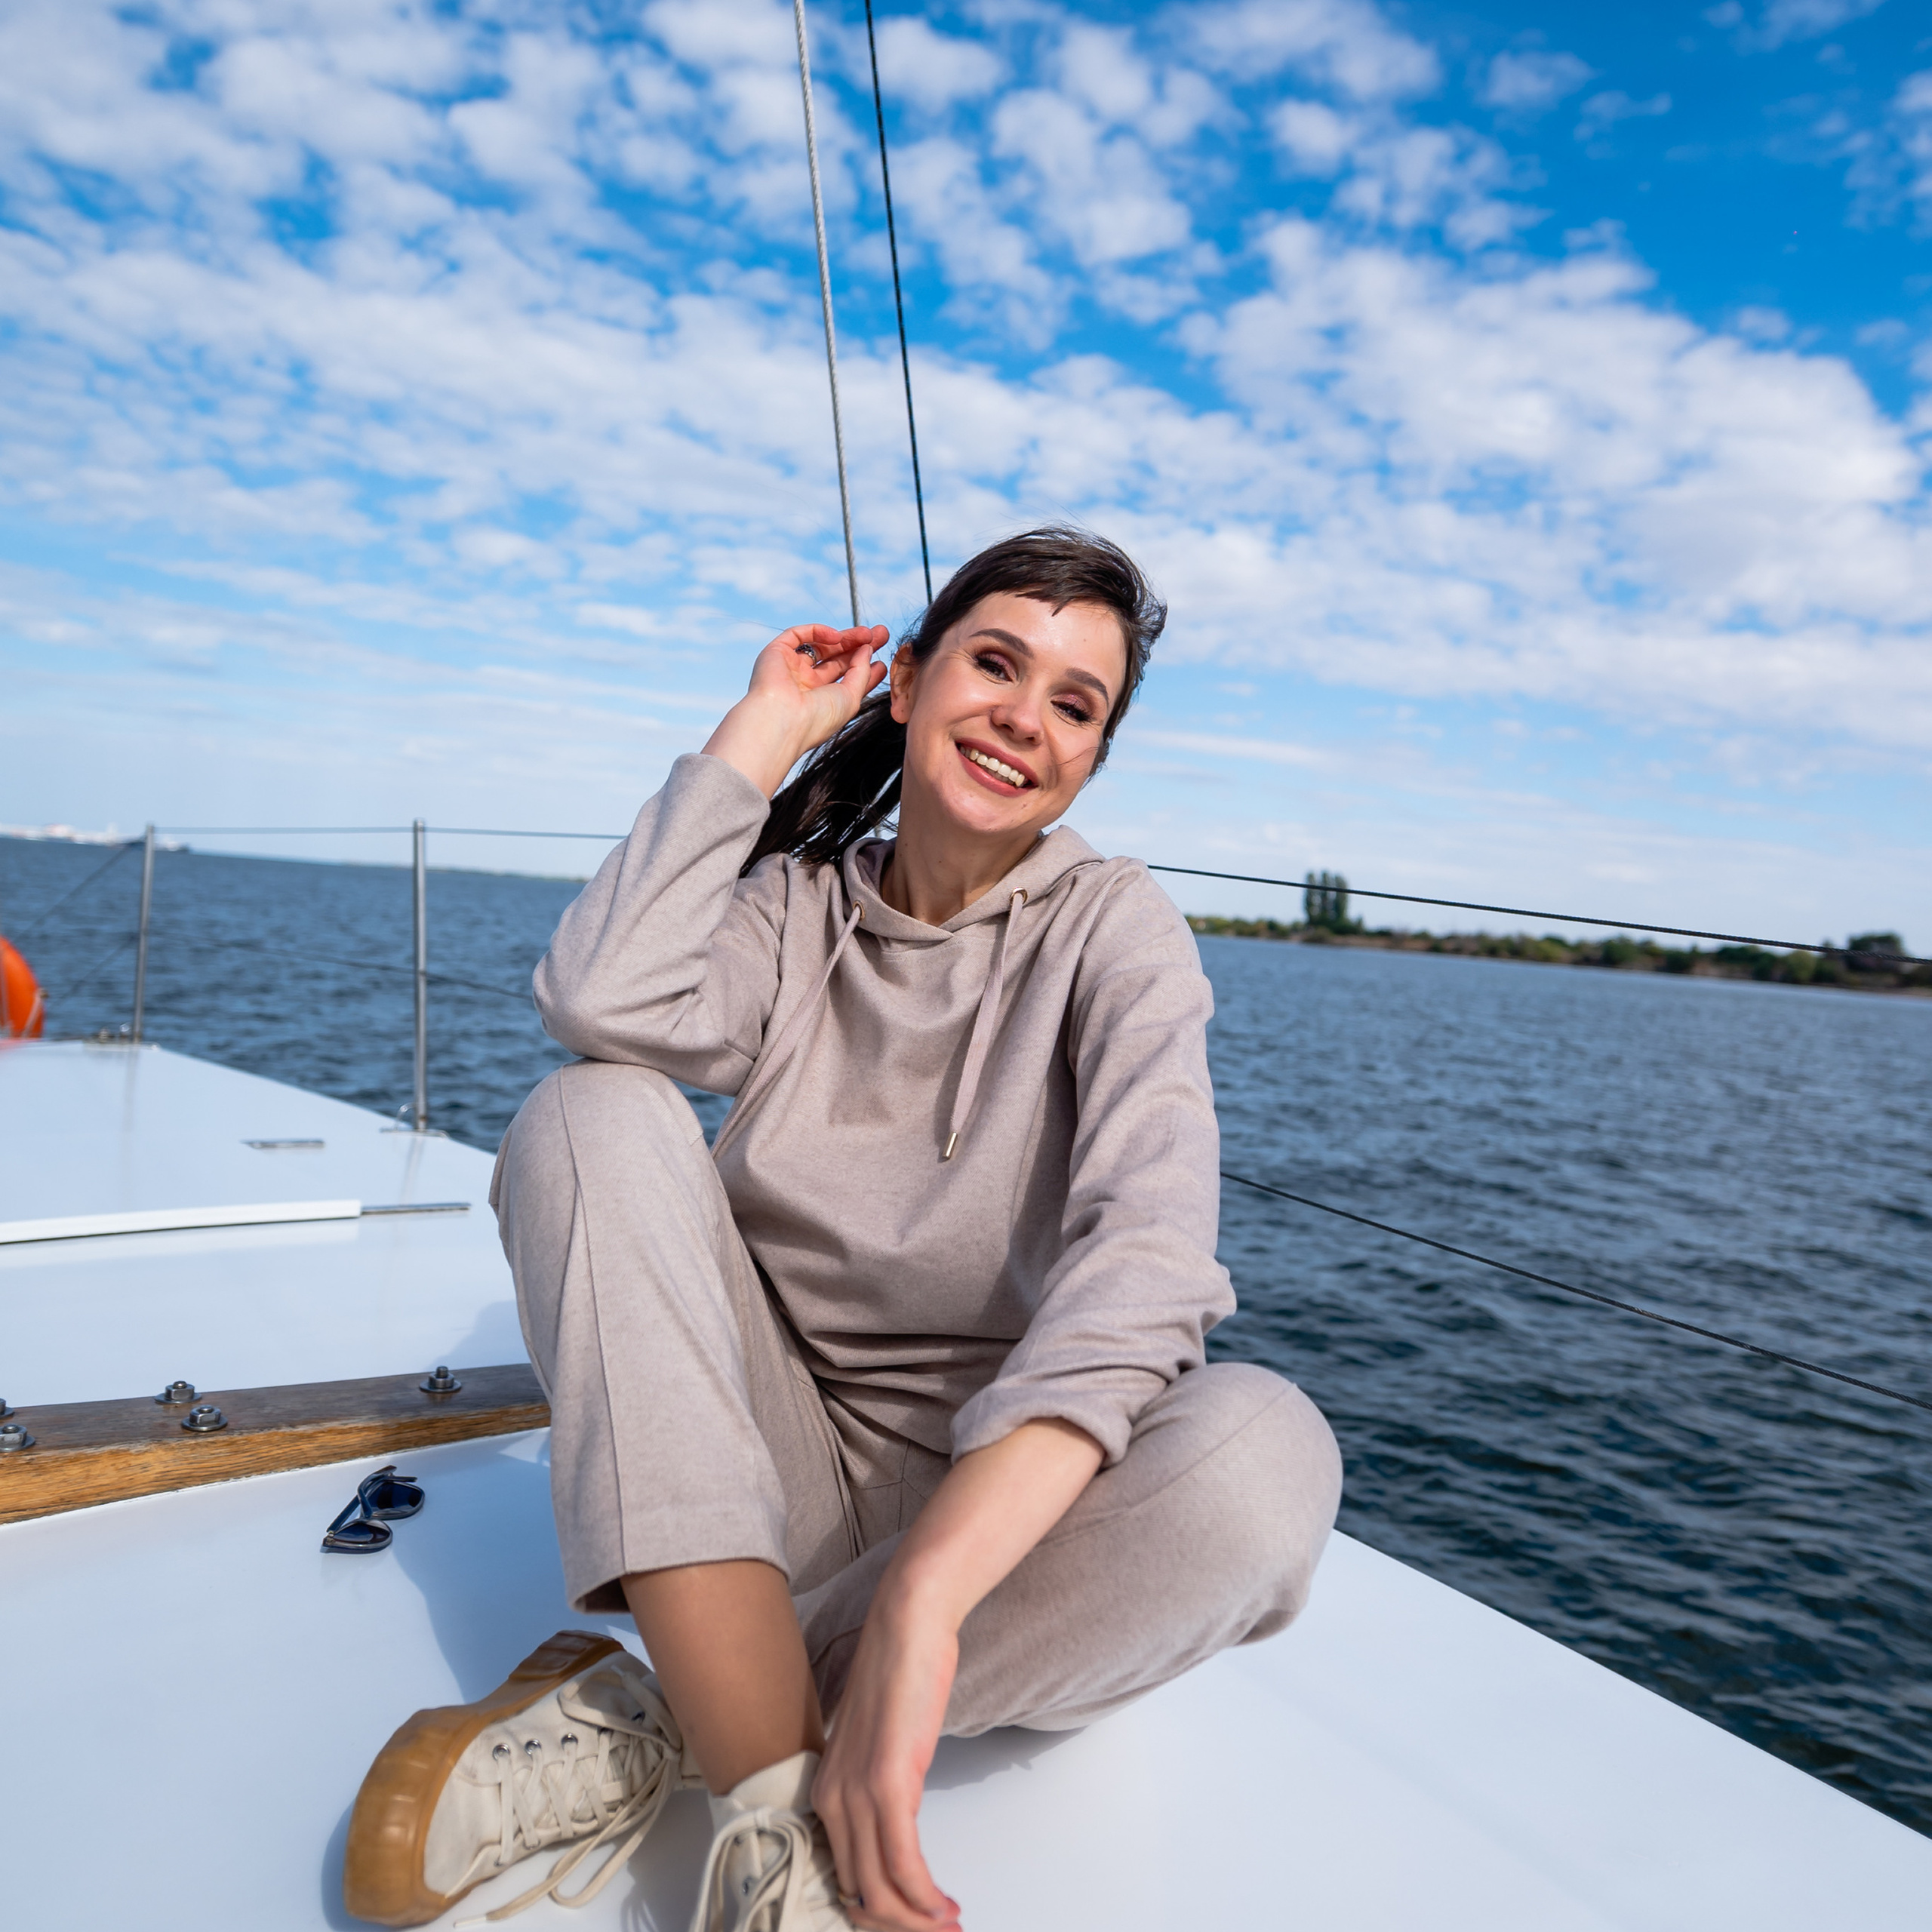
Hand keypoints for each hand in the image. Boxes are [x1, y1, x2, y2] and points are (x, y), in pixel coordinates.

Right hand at [703, 623, 890, 797]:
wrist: (782, 720)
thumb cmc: (817, 718)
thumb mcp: (851, 697)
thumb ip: (861, 672)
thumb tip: (867, 650)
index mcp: (821, 701)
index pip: (846, 678)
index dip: (864, 666)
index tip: (883, 659)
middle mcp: (805, 684)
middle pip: (837, 659)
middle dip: (859, 646)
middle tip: (882, 633)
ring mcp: (791, 668)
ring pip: (821, 645)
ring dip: (846, 637)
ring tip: (868, 633)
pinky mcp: (775, 654)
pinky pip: (798, 635)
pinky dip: (818, 631)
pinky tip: (837, 636)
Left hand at [812, 1598, 962, 1931]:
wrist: (908, 1624)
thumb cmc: (901, 1673)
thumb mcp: (880, 1740)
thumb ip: (878, 1781)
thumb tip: (895, 1820)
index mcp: (826, 1791)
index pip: (844, 1875)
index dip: (878, 1911)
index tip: (914, 1920)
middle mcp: (832, 1799)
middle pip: (858, 1893)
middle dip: (899, 1926)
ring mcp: (857, 1793)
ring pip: (878, 1890)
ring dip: (916, 1920)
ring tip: (948, 1927)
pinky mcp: (888, 1783)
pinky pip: (903, 1863)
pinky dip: (925, 1896)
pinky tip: (945, 1907)